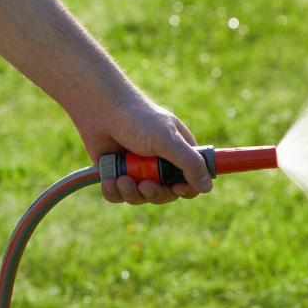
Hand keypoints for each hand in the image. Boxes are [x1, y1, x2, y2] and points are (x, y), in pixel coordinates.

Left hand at [72, 94, 212, 203]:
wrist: (100, 109)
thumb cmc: (138, 119)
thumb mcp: (168, 140)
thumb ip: (190, 163)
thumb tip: (207, 187)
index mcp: (179, 153)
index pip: (192, 181)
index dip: (187, 189)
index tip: (177, 188)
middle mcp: (160, 164)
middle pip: (166, 195)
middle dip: (154, 192)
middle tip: (145, 183)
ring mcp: (138, 170)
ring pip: (141, 198)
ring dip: (132, 192)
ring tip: (121, 178)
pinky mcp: (117, 175)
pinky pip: (119, 196)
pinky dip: (114, 192)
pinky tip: (110, 179)